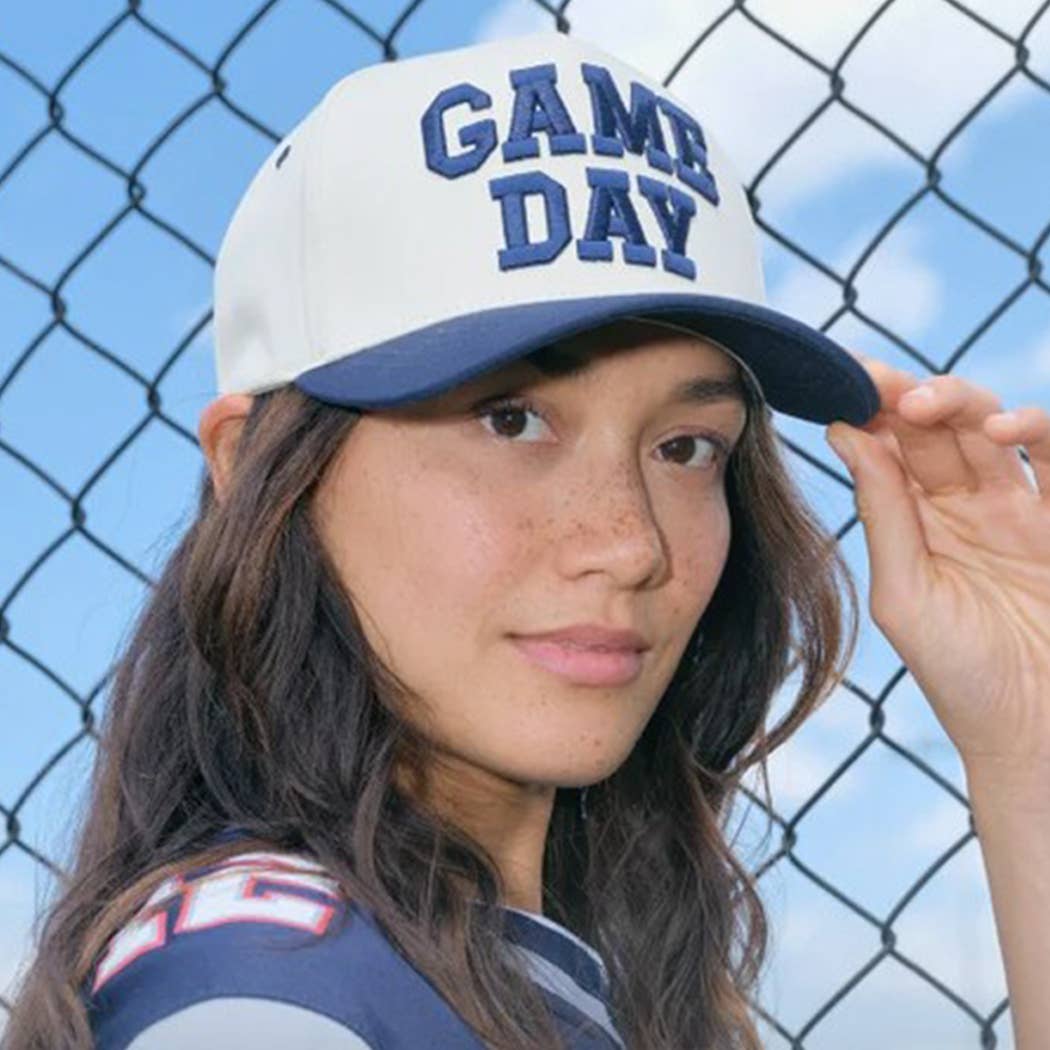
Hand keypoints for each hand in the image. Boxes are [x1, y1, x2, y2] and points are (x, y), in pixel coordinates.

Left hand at [825, 356, 1049, 770]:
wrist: (1036, 733)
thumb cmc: (960, 675)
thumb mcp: (905, 592)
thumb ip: (883, 512)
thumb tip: (842, 432)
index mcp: (917, 522)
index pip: (891, 446)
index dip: (869, 408)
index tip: (841, 377)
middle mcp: (968, 506)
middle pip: (939, 427)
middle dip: (908, 395)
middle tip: (876, 381)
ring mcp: (1023, 508)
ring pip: (994, 427)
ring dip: (962, 401)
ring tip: (922, 404)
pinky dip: (1040, 427)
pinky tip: (1004, 428)